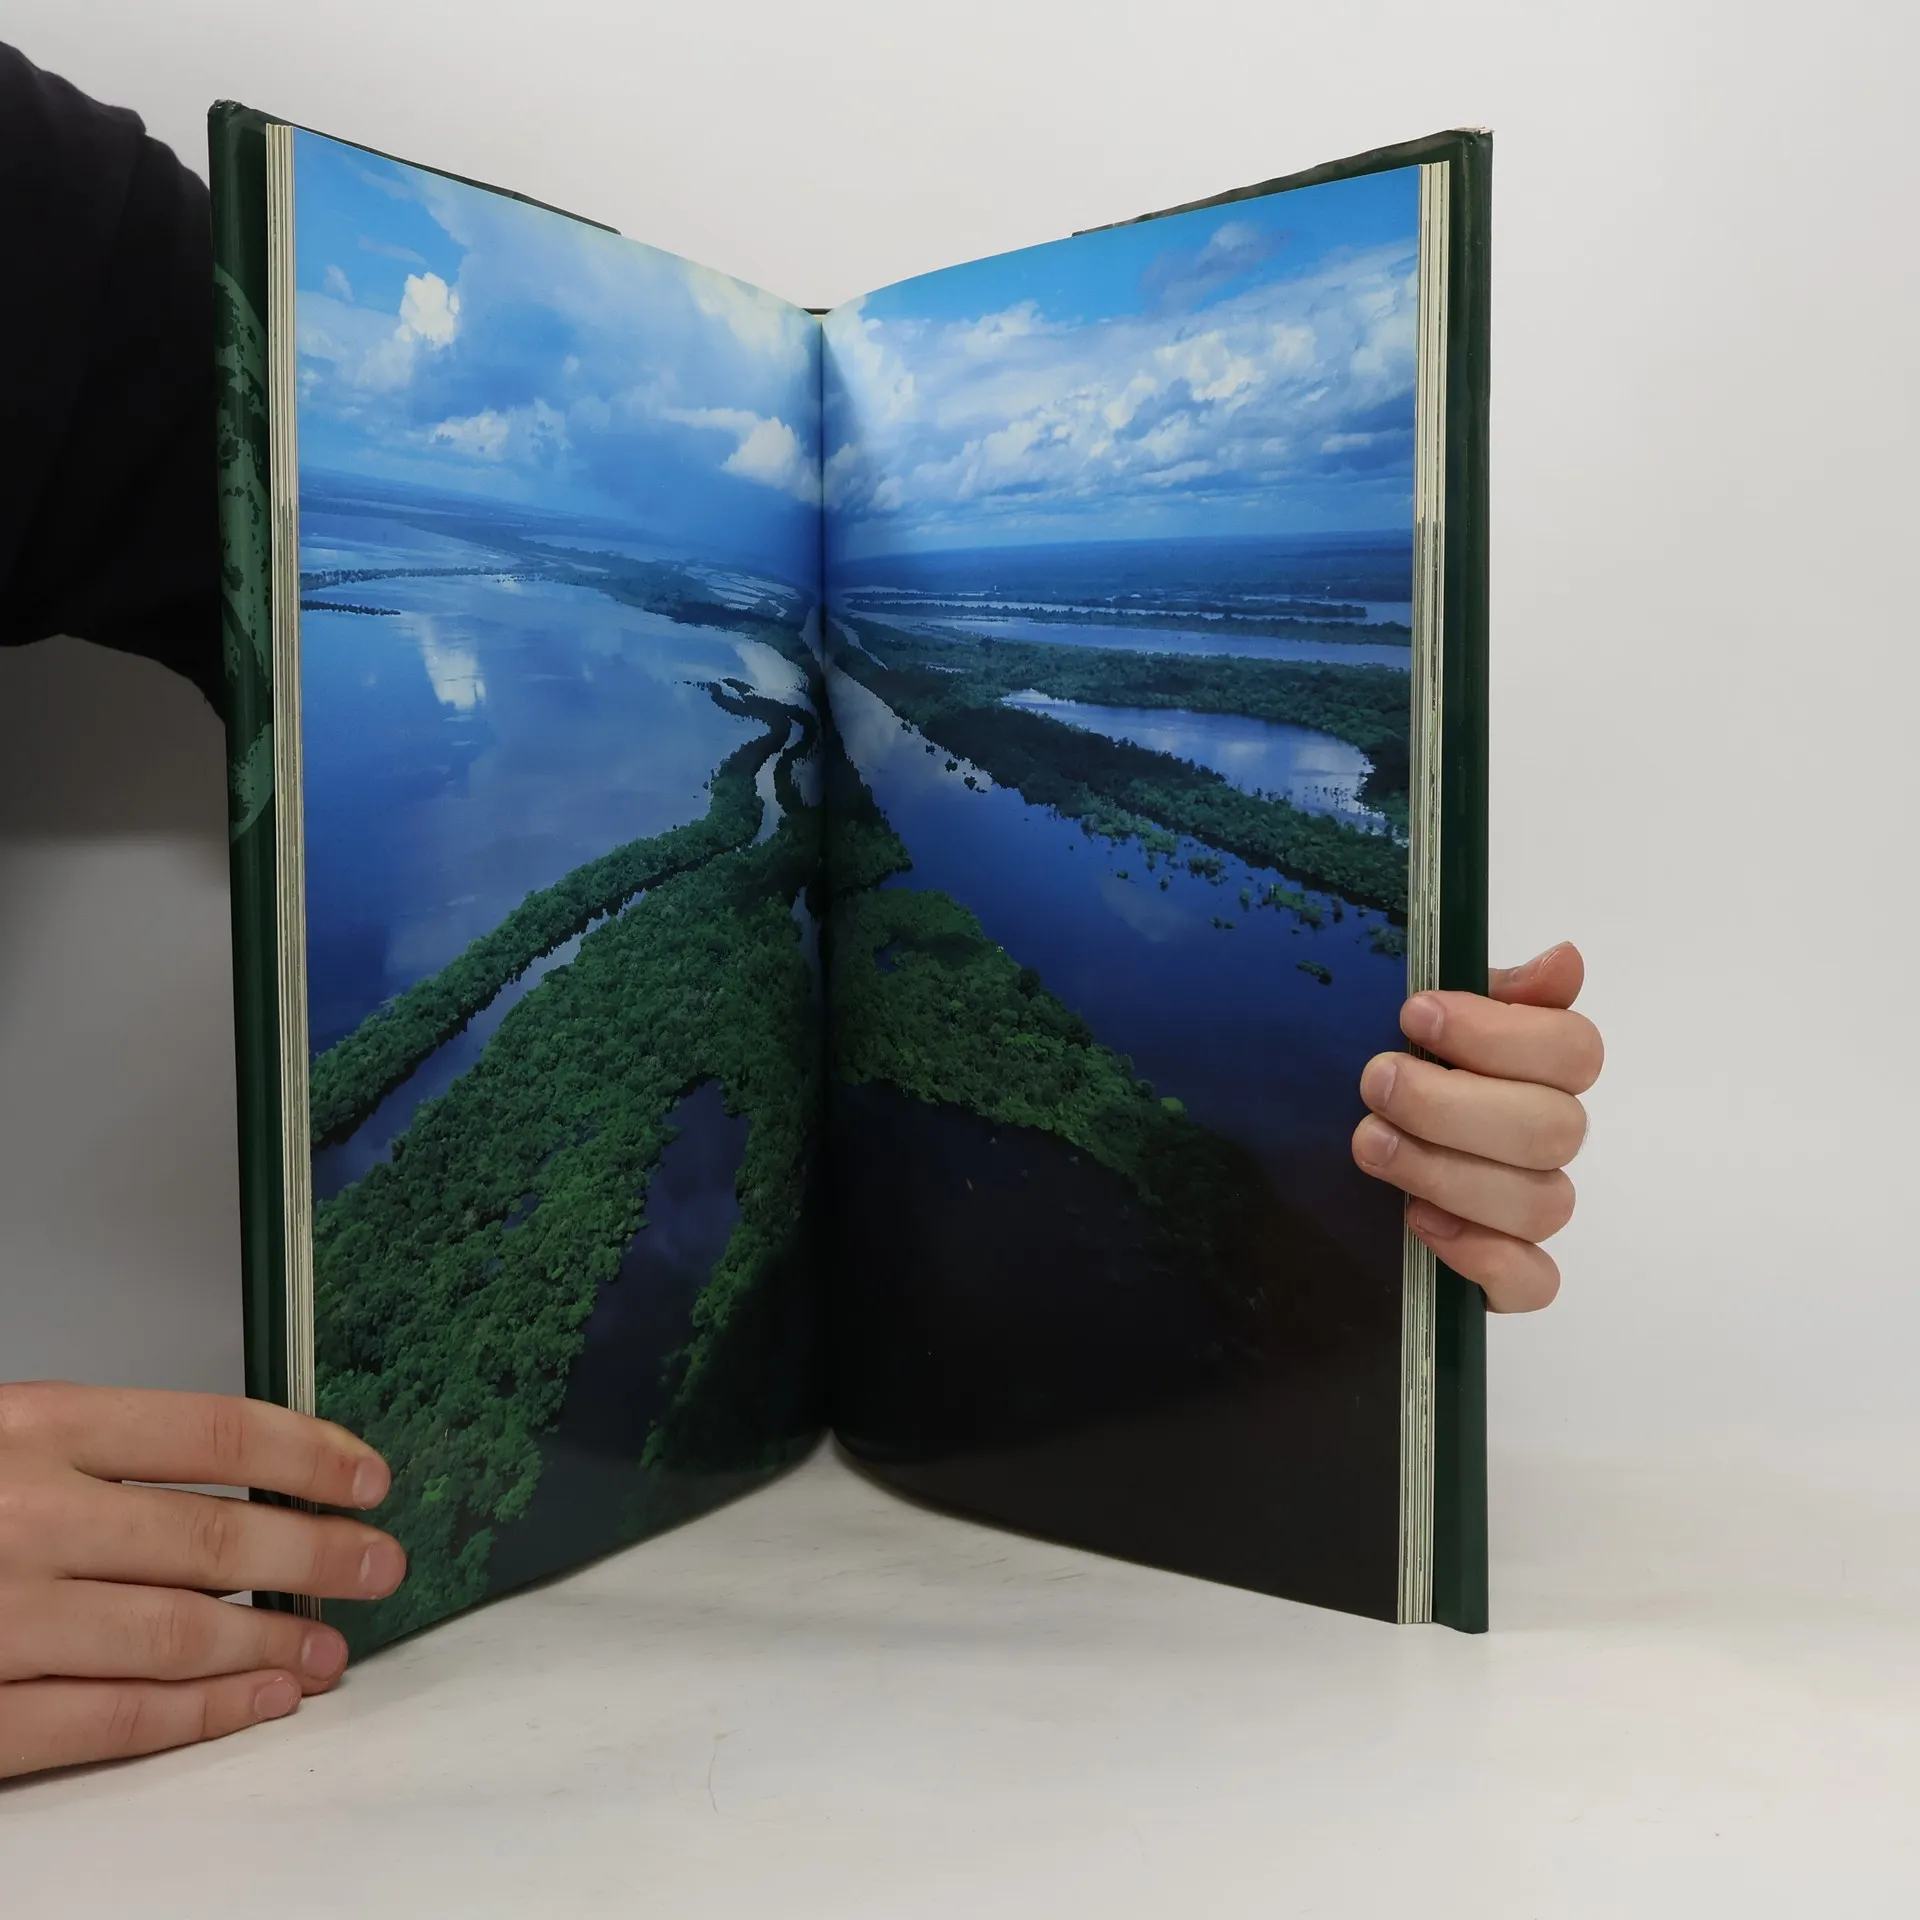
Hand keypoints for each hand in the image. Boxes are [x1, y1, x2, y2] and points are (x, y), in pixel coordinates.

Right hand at [0, 1383, 404, 1780]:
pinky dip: (201, 1712)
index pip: (216, 1434)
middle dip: (317, 1555)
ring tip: (331, 1647)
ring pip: (181, 1633)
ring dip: (275, 1642)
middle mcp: (30, 1519)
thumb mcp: (2, 1432)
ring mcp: (5, 1619)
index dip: (310, 1458)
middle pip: (215, 1537)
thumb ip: (98, 1453)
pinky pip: (113, 1718)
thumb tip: (237, 1475)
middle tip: (378, 1565)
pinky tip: (261, 1698)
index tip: (367, 1478)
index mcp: (40, 1427)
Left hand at [1351, 942, 1601, 1312]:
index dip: (1499, 1032)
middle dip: (1453, 1104)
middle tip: (1375, 1081)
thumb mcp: (1418, 1022)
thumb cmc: (1384, 1072)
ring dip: (1448, 1171)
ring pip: (1540, 1203)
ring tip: (1372, 1145)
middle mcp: (1544, 1138)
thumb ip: (1485, 988)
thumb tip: (1565, 959)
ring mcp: (1528, 1209)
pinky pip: (1533, 1282)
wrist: (1314, 1155)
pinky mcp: (1505, 1274)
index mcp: (1536, 1069)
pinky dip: (1485, 1257)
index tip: (1413, 1012)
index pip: (1573, 1050)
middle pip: (1552, 1128)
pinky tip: (1422, 1224)